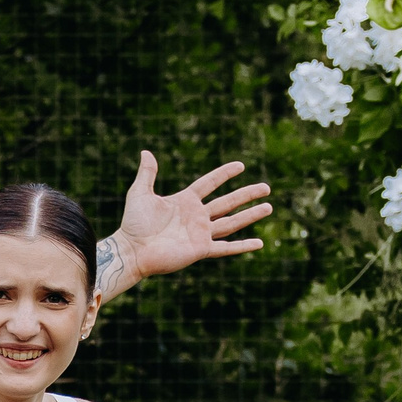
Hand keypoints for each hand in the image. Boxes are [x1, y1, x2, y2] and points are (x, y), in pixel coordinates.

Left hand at [112, 151, 272, 284]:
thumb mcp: (140, 193)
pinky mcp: (200, 249)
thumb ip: (147, 173)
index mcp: (185, 201)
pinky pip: (226, 247)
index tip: (240, 166)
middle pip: (228, 202)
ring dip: (251, 215)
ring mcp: (200, 234)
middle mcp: (196, 217)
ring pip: (232, 222)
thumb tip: (146, 151)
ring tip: (269, 206)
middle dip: (247, 194)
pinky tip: (259, 244)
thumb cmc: (134, 223)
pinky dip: (243, 246)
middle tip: (267, 187)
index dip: (224, 174)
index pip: (209, 184)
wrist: (132, 250)